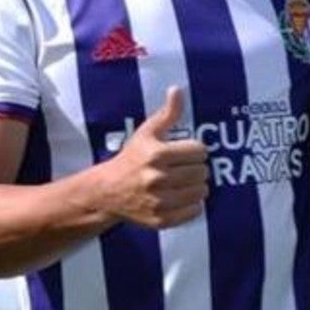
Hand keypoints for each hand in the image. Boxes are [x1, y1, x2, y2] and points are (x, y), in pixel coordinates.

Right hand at [101, 87, 208, 228]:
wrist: (107, 192)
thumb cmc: (131, 159)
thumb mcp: (146, 133)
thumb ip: (167, 113)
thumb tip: (178, 90)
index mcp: (157, 155)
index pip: (199, 151)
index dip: (195, 150)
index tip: (187, 152)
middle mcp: (158, 178)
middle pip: (202, 171)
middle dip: (197, 168)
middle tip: (186, 168)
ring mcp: (159, 201)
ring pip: (201, 191)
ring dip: (197, 186)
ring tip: (185, 182)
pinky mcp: (161, 219)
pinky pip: (194, 211)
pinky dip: (193, 205)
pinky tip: (182, 197)